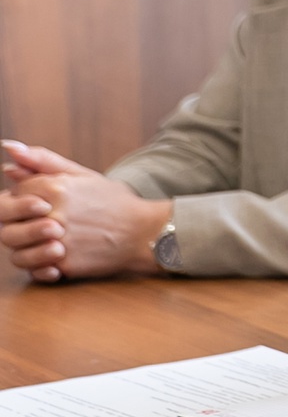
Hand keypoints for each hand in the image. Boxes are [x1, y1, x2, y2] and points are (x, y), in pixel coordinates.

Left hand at [1, 141, 168, 280]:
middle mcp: (52, 213)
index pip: (15, 194)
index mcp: (53, 187)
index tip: (41, 205)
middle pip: (7, 222)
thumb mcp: (82, 175)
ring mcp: (57, 239)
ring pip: (15, 248)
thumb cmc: (113, 202)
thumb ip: (42, 161)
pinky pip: (33, 268)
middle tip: (41, 225)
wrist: (144, 232)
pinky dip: (40, 264)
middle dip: (20, 224)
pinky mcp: (64, 262)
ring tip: (47, 241)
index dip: (25, 201)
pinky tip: (56, 255)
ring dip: (27, 245)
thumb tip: (8, 148)